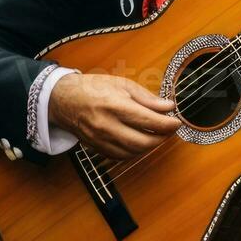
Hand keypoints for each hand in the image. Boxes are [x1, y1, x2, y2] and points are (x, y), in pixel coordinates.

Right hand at [48, 73, 180, 159]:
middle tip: (169, 129)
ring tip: (157, 134)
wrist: (63, 99)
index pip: (149, 121)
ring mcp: (100, 140)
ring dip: (150, 146)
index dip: (168, 124)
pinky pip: (121, 156)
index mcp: (115, 106)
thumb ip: (147, 98)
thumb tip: (169, 107)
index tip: (177, 122)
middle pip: (144, 142)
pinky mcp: (96, 148)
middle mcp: (107, 126)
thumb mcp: (123, 84)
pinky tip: (140, 141)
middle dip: (162, 138)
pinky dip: (135, 151)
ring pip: (134, 152)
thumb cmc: (93, 88)